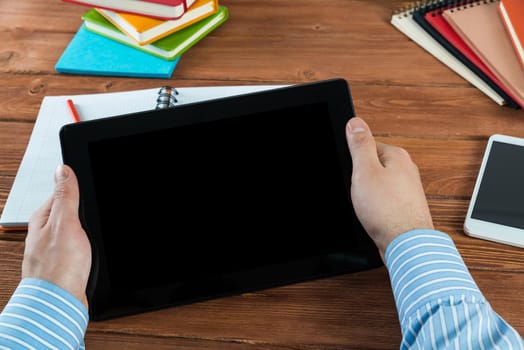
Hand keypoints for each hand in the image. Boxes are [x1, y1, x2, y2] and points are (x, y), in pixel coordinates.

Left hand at [22, 164, 91, 308]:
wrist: (60, 304)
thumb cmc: (58, 269)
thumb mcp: (66, 223)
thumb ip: (66, 196)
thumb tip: (63, 169)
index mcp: (42, 217)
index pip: (63, 192)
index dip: (80, 192)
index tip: (91, 196)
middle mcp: (45, 232)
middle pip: (72, 212)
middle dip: (86, 215)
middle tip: (92, 224)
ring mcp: (54, 248)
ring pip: (78, 231)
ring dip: (88, 234)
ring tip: (90, 242)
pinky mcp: (64, 262)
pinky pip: (79, 247)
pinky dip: (88, 248)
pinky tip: (91, 254)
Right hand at [345, 117, 433, 260]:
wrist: (405, 244)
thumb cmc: (387, 210)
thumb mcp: (364, 171)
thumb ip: (360, 145)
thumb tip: (355, 122)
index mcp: (397, 155)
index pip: (368, 146)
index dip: (354, 161)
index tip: (351, 173)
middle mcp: (406, 170)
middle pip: (373, 166)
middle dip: (361, 179)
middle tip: (359, 191)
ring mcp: (408, 189)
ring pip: (378, 185)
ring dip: (368, 195)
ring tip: (367, 206)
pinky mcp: (405, 206)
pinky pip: (384, 201)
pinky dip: (376, 207)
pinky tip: (373, 215)